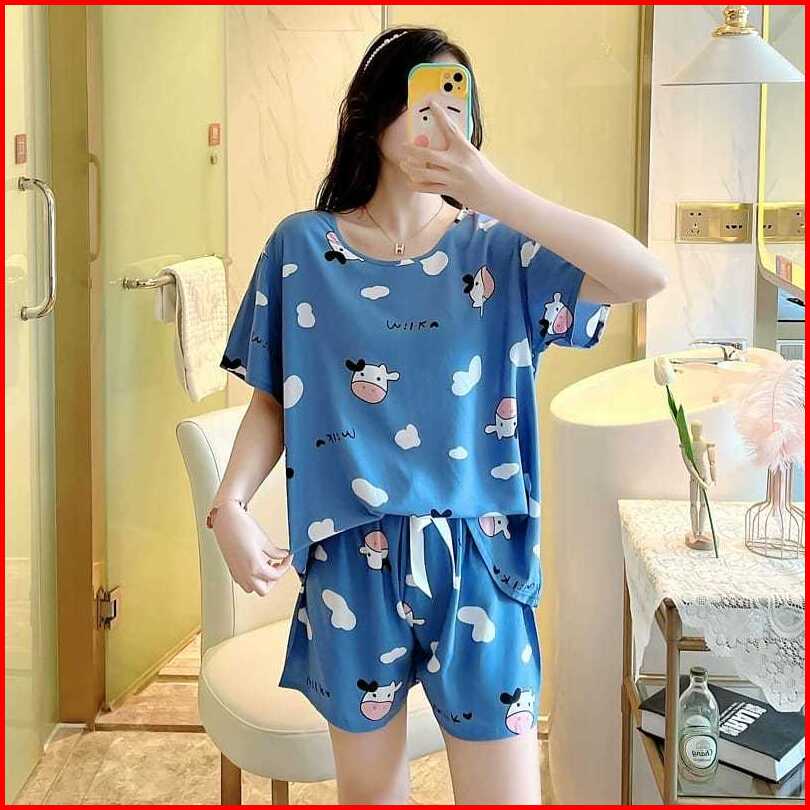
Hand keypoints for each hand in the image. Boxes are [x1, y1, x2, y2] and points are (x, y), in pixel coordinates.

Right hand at [211, 502, 292, 594]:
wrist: (225, 520)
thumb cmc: (240, 527)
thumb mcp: (263, 539)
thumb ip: (275, 551)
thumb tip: (283, 555)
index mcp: (254, 567)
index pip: (275, 576)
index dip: (285, 566)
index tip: (288, 558)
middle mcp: (244, 573)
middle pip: (264, 589)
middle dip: (274, 579)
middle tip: (279, 566)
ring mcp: (236, 572)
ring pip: (252, 588)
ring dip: (262, 581)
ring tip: (268, 566)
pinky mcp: (231, 569)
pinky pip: (244, 582)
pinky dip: (253, 578)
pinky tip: (257, 565)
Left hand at [399, 99, 512, 214]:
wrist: (497, 194)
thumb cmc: (486, 174)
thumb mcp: (475, 156)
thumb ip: (458, 150)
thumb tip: (439, 144)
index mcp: (466, 149)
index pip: (450, 128)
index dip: (439, 115)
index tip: (431, 104)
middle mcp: (458, 163)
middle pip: (428, 154)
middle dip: (412, 150)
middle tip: (403, 147)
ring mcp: (454, 178)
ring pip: (425, 172)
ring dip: (411, 168)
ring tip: (404, 164)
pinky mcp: (452, 191)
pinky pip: (429, 188)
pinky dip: (418, 185)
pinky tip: (410, 182)